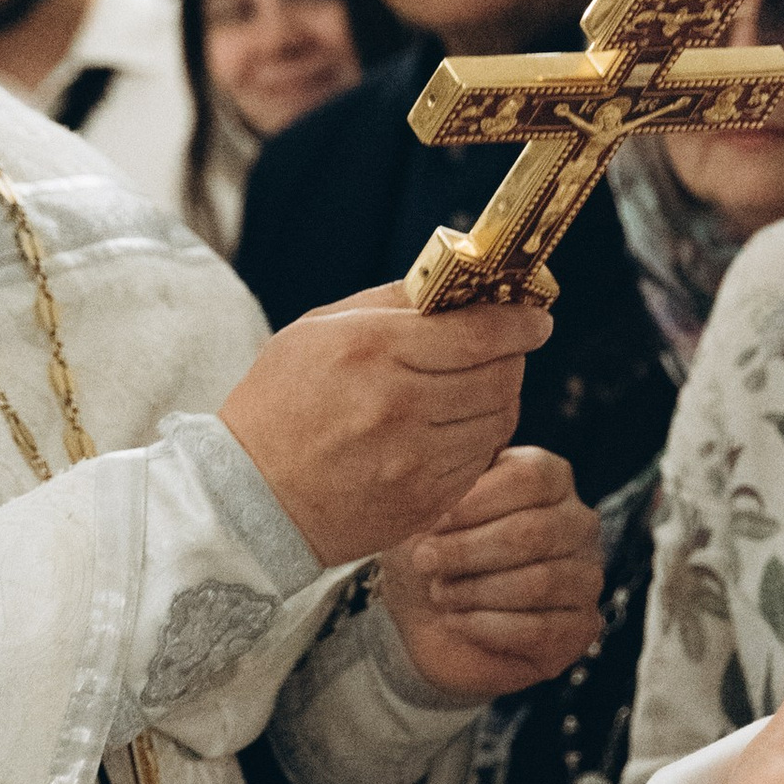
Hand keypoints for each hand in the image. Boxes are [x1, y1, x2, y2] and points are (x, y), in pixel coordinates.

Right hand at [219, 284, 546, 566]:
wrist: (247, 498)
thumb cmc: (279, 404)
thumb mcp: (318, 330)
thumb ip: (391, 302)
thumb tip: (455, 283)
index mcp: (372, 350)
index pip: (478, 331)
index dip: (520, 321)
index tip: (536, 317)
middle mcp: (399, 404)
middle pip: (500, 375)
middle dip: (511, 357)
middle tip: (503, 350)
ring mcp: (414, 459)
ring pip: (500, 419)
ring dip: (497, 400)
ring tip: (470, 391)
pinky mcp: (424, 500)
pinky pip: (481, 461)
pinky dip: (478, 441)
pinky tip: (449, 431)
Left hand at [378, 448, 600, 697]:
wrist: (430, 618)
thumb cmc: (434, 552)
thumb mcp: (429, 508)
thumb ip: (444, 479)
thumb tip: (444, 461)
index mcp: (551, 479)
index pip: (530, 477)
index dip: (476, 501)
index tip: (432, 521)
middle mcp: (578, 523)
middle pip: (533, 531)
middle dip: (468, 549)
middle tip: (424, 560)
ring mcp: (586, 577)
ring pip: (539, 582)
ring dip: (476, 590)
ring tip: (439, 593)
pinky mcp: (581, 627)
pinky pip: (541, 629)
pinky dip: (488, 626)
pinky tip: (457, 621)